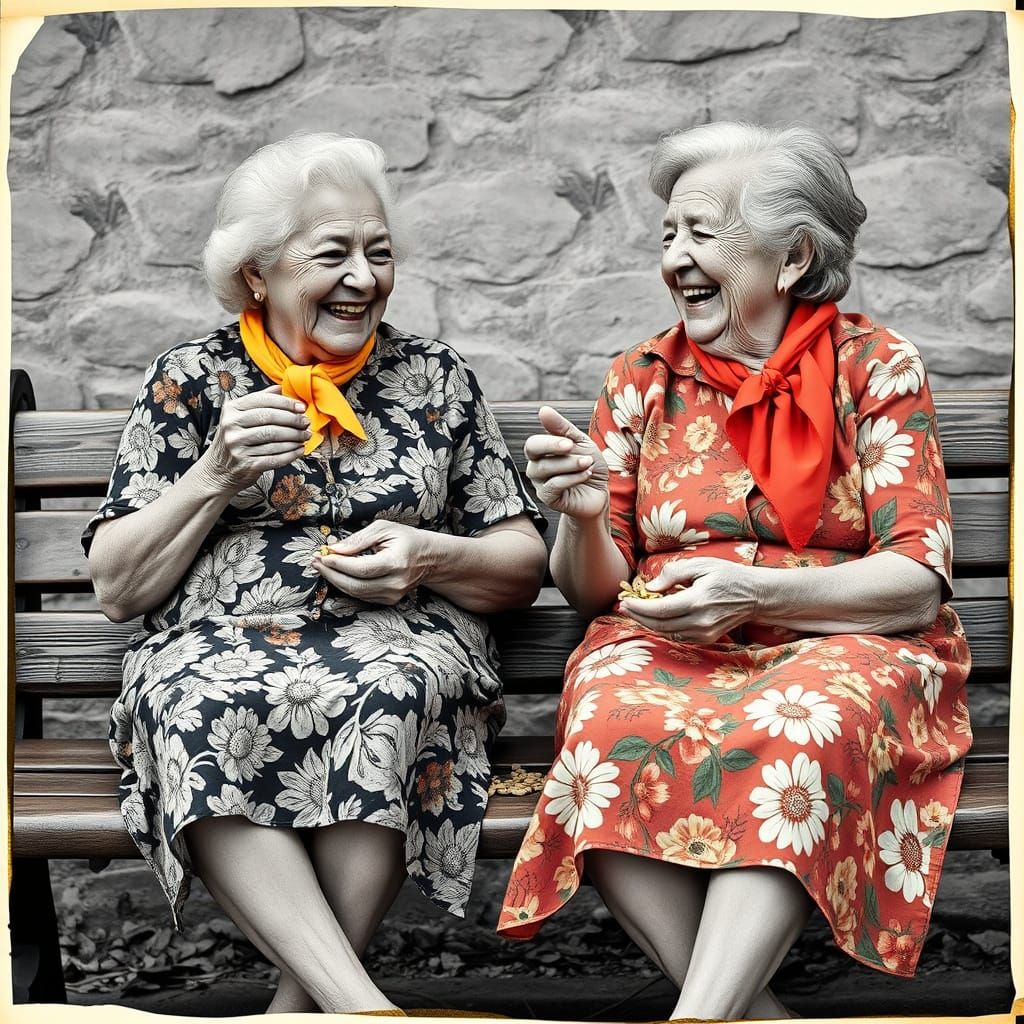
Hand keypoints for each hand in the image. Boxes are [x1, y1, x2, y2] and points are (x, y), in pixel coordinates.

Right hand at [201, 386, 310, 491]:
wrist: (218, 470)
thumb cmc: (235, 439)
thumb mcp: (239, 416)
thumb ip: (259, 401)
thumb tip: (280, 388)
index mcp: (231, 410)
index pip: (263, 401)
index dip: (285, 403)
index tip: (301, 407)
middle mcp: (231, 426)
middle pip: (270, 418)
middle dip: (293, 420)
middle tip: (306, 423)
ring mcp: (237, 446)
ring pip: (274, 438)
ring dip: (295, 437)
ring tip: (305, 436)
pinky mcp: (246, 464)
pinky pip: (275, 457)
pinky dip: (291, 454)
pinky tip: (299, 450)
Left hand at [312, 521, 438, 605]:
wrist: (430, 558)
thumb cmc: (406, 539)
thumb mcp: (384, 528)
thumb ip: (358, 539)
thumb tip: (335, 549)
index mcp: (396, 562)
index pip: (361, 568)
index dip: (338, 563)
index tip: (322, 554)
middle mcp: (396, 583)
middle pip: (355, 585)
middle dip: (331, 574)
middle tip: (316, 561)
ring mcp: (394, 595)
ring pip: (356, 593)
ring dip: (335, 580)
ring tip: (323, 566)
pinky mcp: (390, 600)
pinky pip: (362, 596)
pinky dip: (346, 586)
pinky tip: (337, 574)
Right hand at [524, 405, 608, 519]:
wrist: (600, 493)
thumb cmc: (588, 466)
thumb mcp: (580, 442)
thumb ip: (562, 428)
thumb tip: (543, 410)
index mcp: (541, 452)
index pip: (533, 443)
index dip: (549, 441)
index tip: (569, 440)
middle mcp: (535, 467)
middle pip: (534, 453)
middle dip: (555, 447)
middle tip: (573, 447)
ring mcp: (540, 484)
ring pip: (545, 468)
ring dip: (570, 464)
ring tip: (588, 463)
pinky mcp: (548, 499)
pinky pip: (554, 486)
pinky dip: (572, 478)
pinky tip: (586, 475)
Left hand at [620, 557, 760, 643]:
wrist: (755, 595)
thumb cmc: (728, 576)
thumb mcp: (701, 565)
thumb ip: (673, 574)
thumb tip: (650, 587)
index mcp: (697, 601)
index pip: (659, 610)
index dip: (638, 607)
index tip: (625, 601)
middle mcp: (700, 622)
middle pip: (659, 624)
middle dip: (638, 616)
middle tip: (624, 607)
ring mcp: (704, 633)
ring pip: (666, 633)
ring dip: (647, 623)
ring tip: (635, 611)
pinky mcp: (706, 638)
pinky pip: (677, 636)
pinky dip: (662, 628)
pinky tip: (654, 617)